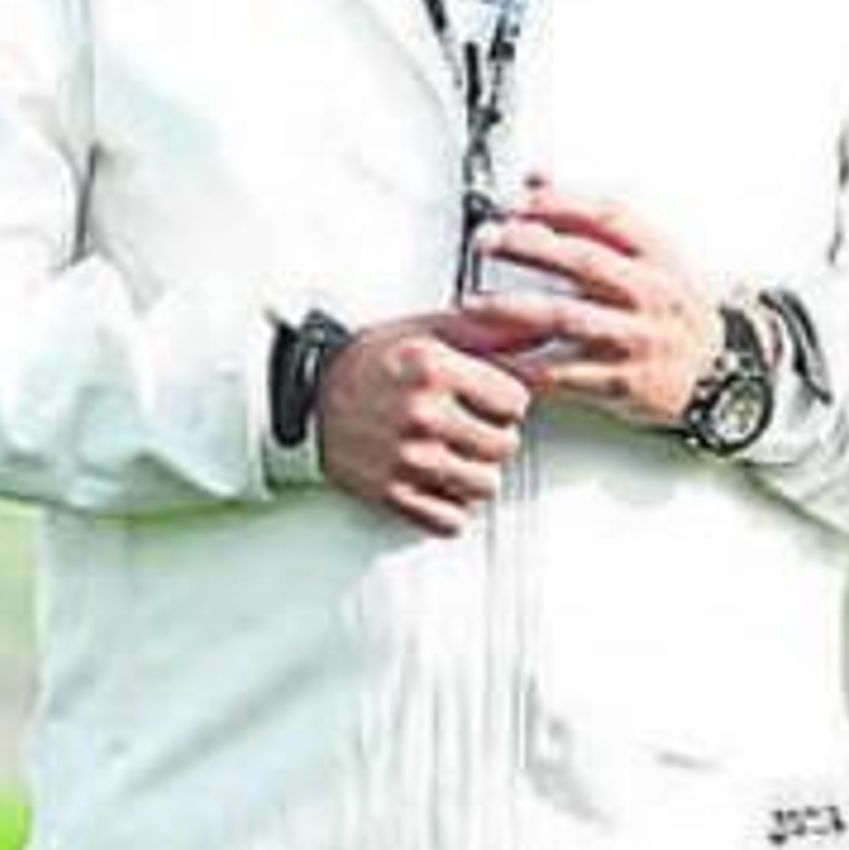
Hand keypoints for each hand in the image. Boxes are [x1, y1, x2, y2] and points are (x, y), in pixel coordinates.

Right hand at [318, 308, 542, 537]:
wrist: (306, 397)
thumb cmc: (368, 362)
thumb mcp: (427, 331)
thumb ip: (488, 332)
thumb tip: (542, 330)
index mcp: (434, 369)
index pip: (516, 401)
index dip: (506, 400)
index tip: (488, 399)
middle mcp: (422, 415)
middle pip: (505, 446)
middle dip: (493, 437)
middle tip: (468, 426)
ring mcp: (407, 458)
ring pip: (486, 485)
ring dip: (476, 473)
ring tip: (453, 453)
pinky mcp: (392, 493)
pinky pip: (451, 519)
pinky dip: (450, 505)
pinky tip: (436, 480)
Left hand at [463, 178, 721, 427]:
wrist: (720, 373)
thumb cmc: (673, 308)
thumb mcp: (649, 253)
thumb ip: (590, 215)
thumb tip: (536, 177)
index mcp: (657, 256)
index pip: (608, 217)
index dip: (560, 204)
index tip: (519, 201)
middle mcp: (648, 294)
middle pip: (581, 261)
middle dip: (527, 247)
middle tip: (487, 240)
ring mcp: (635, 339)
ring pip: (567, 318)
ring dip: (513, 310)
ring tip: (473, 304)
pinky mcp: (621, 383)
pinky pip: (564, 374)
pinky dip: (526, 367)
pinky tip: (496, 360)